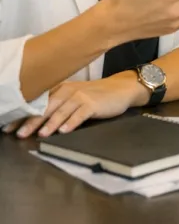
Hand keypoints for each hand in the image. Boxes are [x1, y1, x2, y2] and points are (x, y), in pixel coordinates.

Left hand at [3, 75, 141, 138]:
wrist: (121, 89)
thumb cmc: (95, 96)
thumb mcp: (73, 97)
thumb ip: (55, 106)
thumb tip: (32, 122)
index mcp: (60, 89)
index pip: (38, 103)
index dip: (22, 115)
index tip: (8, 128)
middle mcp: (69, 91)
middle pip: (47, 107)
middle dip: (32, 120)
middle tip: (20, 133)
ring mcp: (82, 96)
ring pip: (62, 110)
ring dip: (51, 122)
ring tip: (42, 134)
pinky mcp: (94, 103)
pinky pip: (81, 113)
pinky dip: (72, 122)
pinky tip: (65, 130)